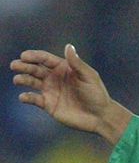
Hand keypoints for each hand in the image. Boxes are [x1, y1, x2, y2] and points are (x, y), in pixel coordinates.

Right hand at [10, 44, 131, 144]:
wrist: (99, 116)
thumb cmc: (97, 94)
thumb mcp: (89, 76)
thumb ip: (76, 63)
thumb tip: (68, 46)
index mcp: (64, 68)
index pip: (45, 59)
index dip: (34, 56)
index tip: (24, 56)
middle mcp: (54, 78)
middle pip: (35, 69)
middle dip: (24, 66)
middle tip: (15, 65)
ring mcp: (50, 91)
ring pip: (31, 82)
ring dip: (23, 79)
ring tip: (18, 79)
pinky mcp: (48, 104)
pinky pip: (33, 99)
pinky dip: (27, 97)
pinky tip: (24, 97)